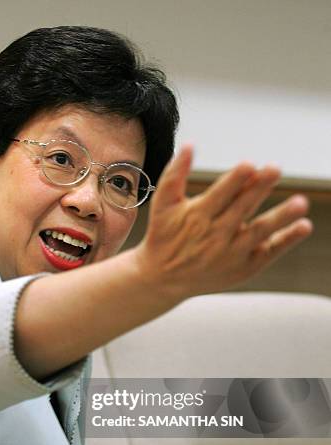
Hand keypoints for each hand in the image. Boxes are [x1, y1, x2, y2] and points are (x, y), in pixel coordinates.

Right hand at [134, 145, 312, 303]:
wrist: (163, 279)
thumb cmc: (164, 235)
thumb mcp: (162, 204)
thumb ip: (174, 174)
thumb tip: (188, 144)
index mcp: (197, 216)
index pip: (220, 194)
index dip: (235, 180)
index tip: (249, 165)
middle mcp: (215, 235)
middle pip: (242, 208)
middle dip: (259, 189)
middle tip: (275, 169)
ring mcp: (231, 253)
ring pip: (259, 232)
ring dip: (281, 217)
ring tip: (300, 203)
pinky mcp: (243, 267)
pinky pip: (268, 252)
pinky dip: (286, 240)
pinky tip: (303, 226)